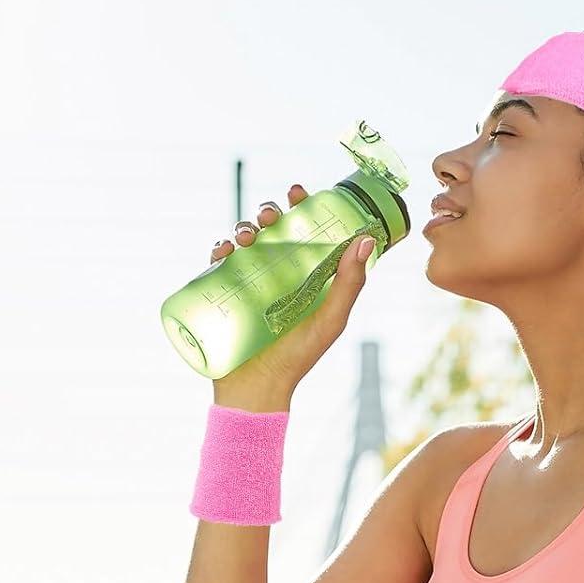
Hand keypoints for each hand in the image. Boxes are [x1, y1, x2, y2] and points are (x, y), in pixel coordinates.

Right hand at [209, 183, 374, 404]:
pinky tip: (223, 250)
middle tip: (271, 216)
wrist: (258, 390)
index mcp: (305, 275)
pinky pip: (217, 263)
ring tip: (246, 237)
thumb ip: (349, 285)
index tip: (299, 192)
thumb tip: (366, 242)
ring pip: (243, 241)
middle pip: (271, 231)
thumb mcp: (330, 321)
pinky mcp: (223, 293)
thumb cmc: (298, 358)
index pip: (304, 232)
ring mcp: (248, 282)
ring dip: (242, 228)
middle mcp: (277, 273)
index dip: (301, 207)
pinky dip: (218, 249)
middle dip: (268, 213)